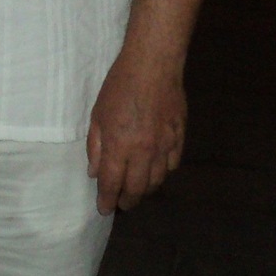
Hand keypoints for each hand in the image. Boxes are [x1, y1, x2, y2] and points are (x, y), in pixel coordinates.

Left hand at [86, 54, 186, 213]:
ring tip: (137, 190)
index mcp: (119, 145)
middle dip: (128, 200)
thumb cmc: (119, 86)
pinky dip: (162, 173)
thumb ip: (96, 146)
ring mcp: (165, 146)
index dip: (107, 199)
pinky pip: (172, 165)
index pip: (112, 183)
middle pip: (137, 188)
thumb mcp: (97, 115)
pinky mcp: (179, 137)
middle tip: (122, 204)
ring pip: (157, 180)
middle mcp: (143, 151)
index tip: (104, 209)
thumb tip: (95, 173)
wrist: (153, 65)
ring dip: (146, 190)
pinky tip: (156, 171)